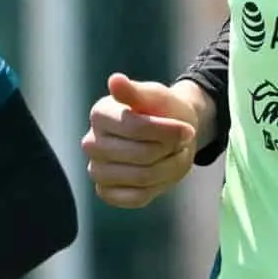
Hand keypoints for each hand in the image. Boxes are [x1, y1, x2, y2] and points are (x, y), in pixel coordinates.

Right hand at [85, 72, 209, 210]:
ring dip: (168, 168)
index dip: (168, 131)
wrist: (170, 133)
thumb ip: (136, 91)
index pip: (136, 127)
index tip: (186, 129)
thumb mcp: (156, 95)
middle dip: (169, 150)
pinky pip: (135, 198)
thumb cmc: (162, 111)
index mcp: (100, 114)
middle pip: (142, 155)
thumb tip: (115, 80)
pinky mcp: (106, 192)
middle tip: (177, 142)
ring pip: (142, 178)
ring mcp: (96, 170)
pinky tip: (159, 173)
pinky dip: (156, 188)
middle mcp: (91, 143)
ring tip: (171, 155)